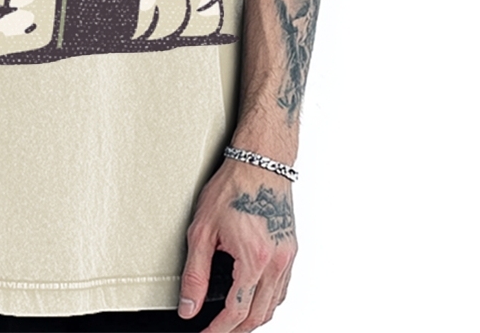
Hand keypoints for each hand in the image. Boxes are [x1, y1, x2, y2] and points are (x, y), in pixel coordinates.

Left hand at [179, 160, 296, 330]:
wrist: (260, 163)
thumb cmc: (232, 187)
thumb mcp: (202, 230)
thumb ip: (194, 273)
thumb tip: (188, 306)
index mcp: (253, 260)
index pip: (236, 312)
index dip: (218, 330)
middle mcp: (276, 263)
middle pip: (258, 316)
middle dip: (236, 329)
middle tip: (216, 329)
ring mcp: (287, 258)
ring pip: (274, 306)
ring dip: (253, 318)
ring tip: (232, 319)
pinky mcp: (291, 250)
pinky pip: (282, 289)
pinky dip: (267, 301)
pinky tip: (253, 297)